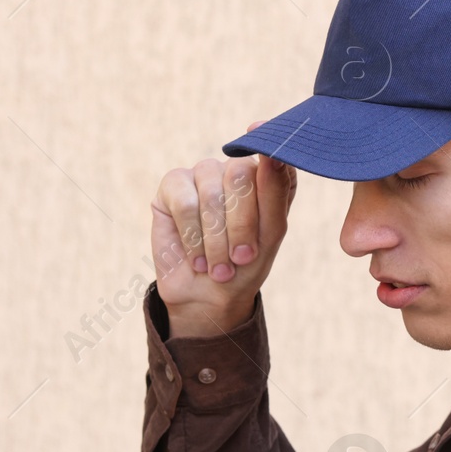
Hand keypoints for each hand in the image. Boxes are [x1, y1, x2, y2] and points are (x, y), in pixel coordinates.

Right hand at [150, 121, 295, 336]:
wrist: (208, 297)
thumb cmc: (244, 265)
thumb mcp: (270, 234)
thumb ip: (276, 192)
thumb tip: (272, 154)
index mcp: (267, 176)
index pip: (273, 163)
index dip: (271, 177)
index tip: (268, 183)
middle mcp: (235, 169)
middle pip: (241, 175)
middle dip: (241, 225)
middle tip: (241, 258)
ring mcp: (203, 174)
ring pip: (211, 192)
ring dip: (216, 239)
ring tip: (218, 267)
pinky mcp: (173, 186)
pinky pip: (184, 202)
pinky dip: (193, 236)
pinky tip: (197, 258)